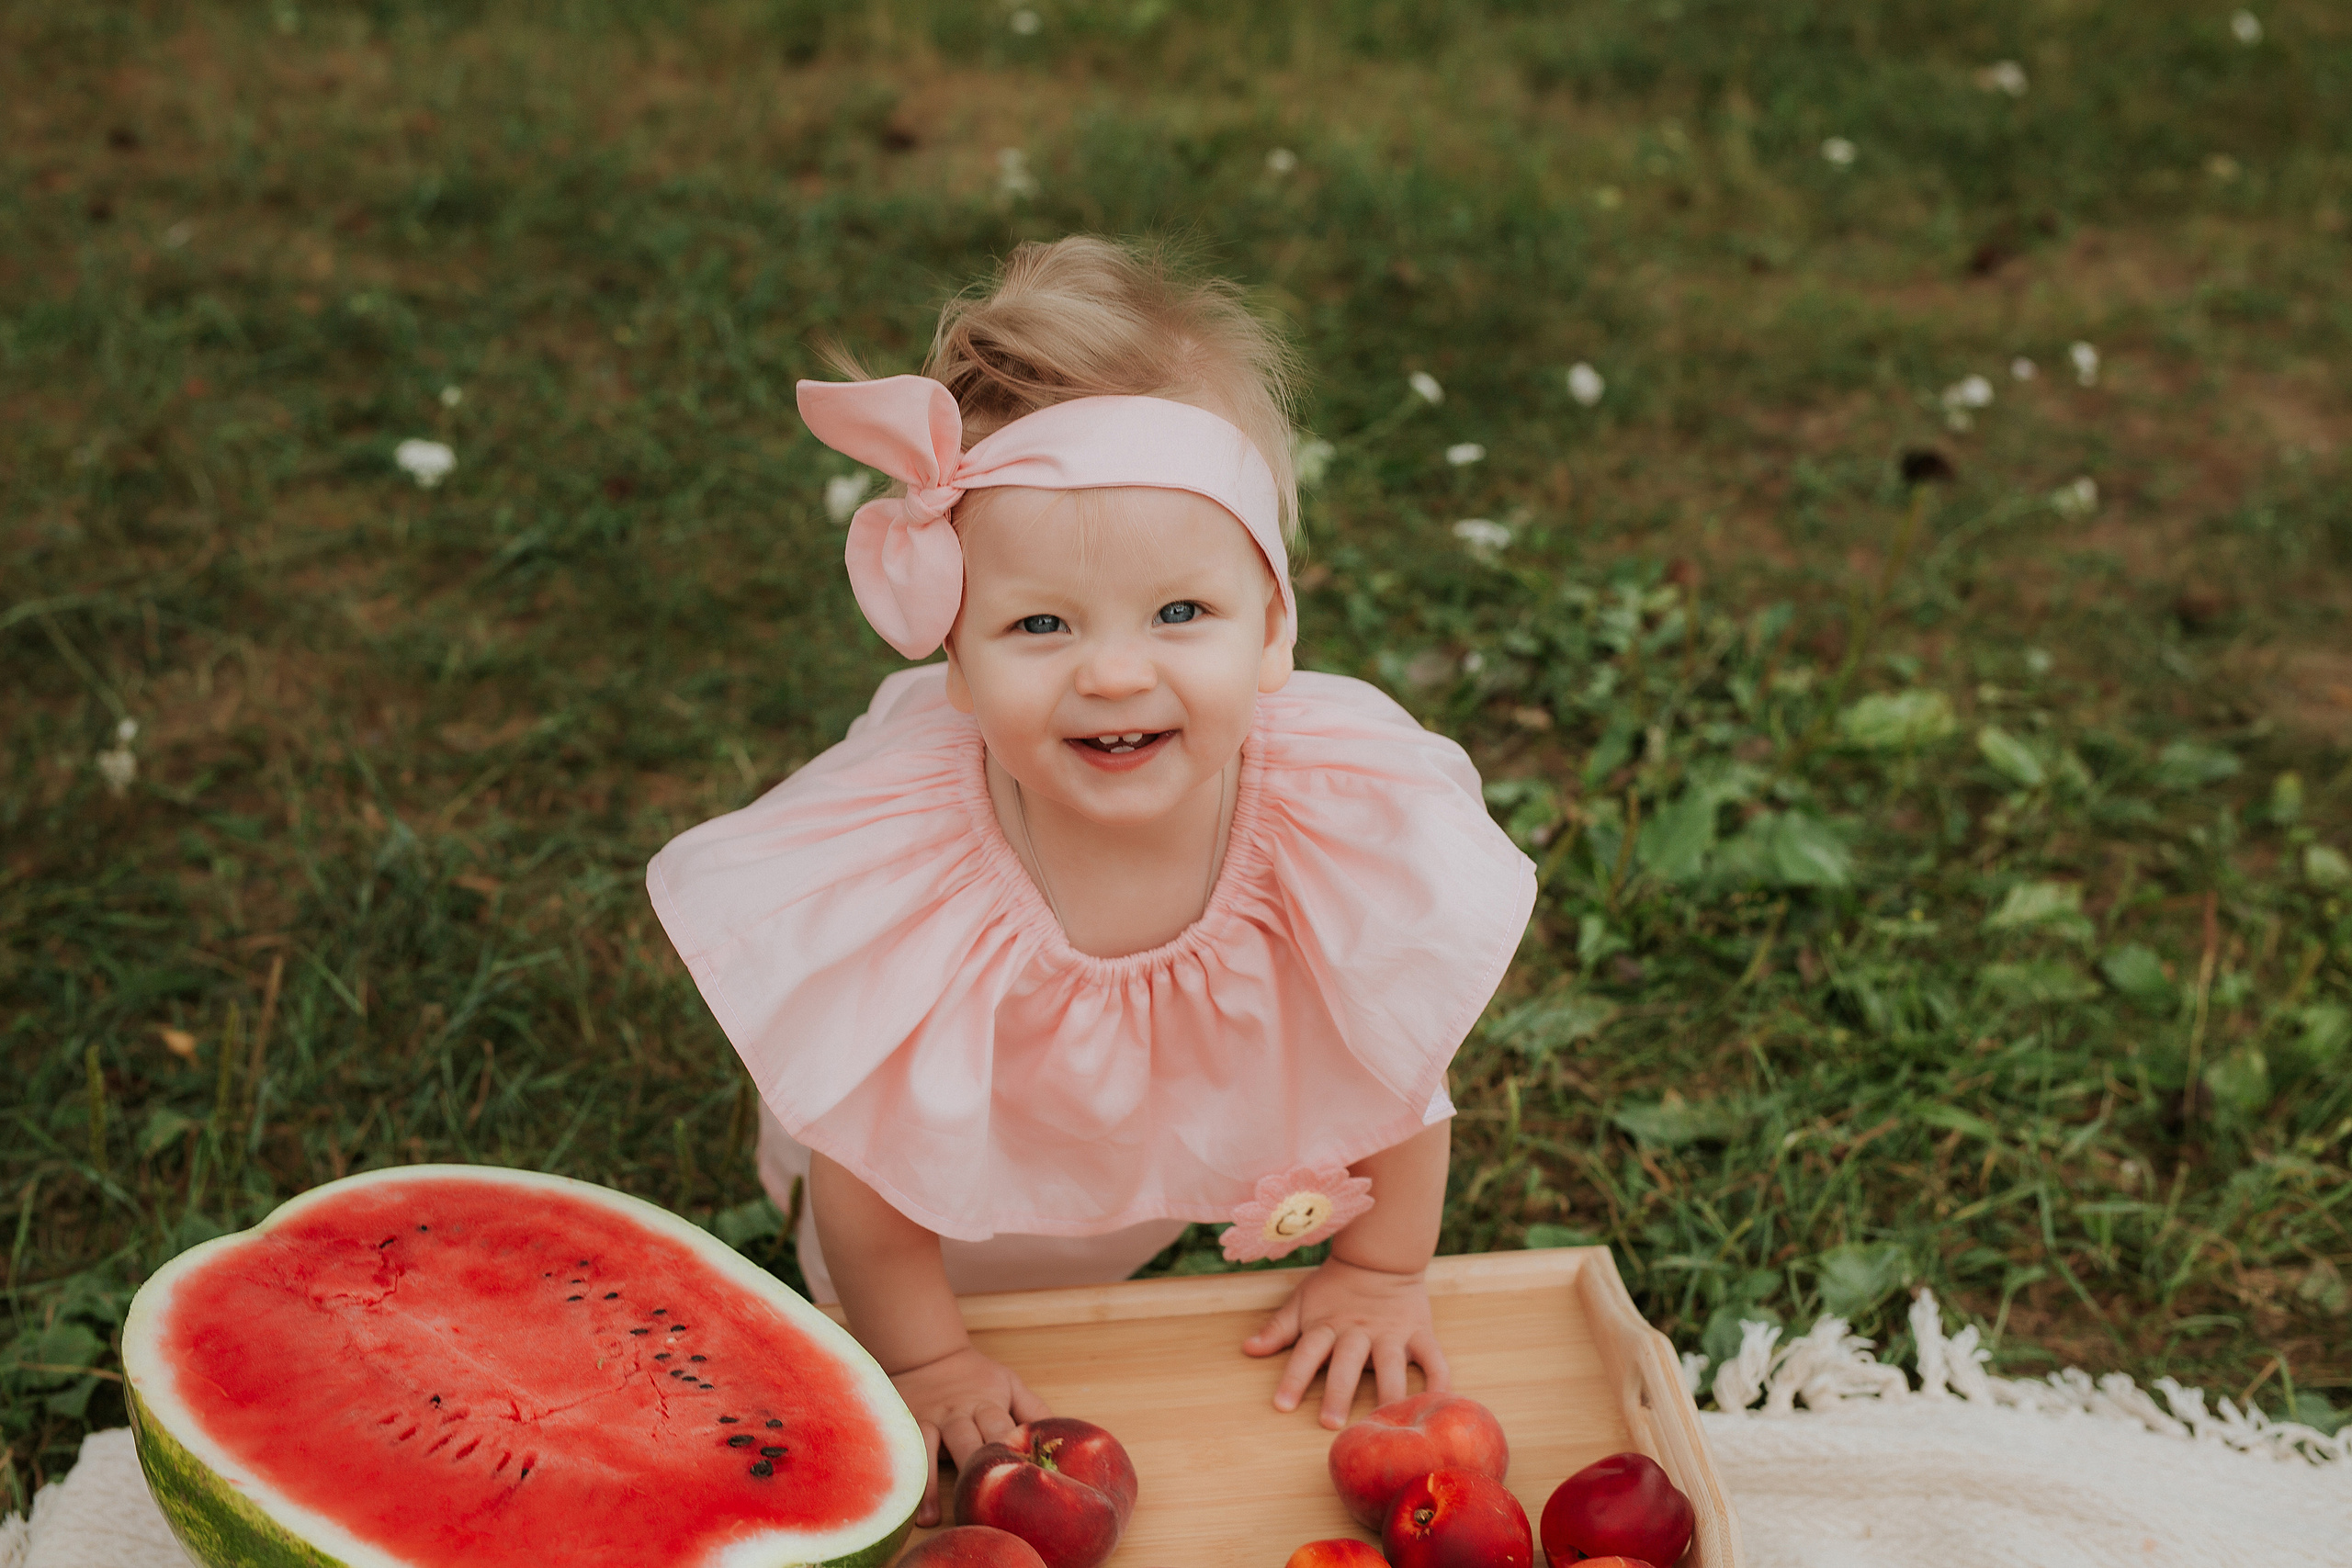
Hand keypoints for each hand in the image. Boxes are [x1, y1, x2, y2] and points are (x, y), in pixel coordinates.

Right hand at [890, 1344, 1052, 1525]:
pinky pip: (909, 1455)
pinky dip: (915, 1483)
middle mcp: (958, 1412)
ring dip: (939, 1481)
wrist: (927, 1355)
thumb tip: (1065, 1438)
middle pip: (970, 1440)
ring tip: (948, 1513)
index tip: (1026, 1479)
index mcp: (988, 1402)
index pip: (1002, 1429)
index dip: (1013, 1452)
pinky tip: (922, 1514)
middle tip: (992, 1500)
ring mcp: (930, 1420)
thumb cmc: (976, 1377)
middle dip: (980, 1467)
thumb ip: (1033, 1411)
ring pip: (934, 1448)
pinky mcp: (905, 1426)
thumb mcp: (1008, 1384)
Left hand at [1240, 1256, 1449, 1428]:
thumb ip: (1279, 1329)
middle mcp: (1358, 1331)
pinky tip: (1439, 1402)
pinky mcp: (1420, 1332)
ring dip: (1388, 1391)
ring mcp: (1391, 1332)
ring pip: (1390, 1363)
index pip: (1307, 1352)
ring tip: (1388, 1419)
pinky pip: (1433, 1357)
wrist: (1379, 1256)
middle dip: (1338, 1391)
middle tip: (1331, 1423)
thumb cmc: (1334, 1286)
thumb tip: (1248, 1349)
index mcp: (1327, 1325)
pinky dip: (1439, 1379)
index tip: (1282, 1405)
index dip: (1294, 1377)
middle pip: (1346, 1362)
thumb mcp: (1302, 1302)